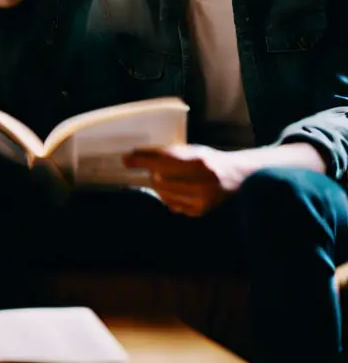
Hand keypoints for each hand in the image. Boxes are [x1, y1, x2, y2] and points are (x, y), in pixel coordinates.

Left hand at [122, 144, 253, 216]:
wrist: (235, 176)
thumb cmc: (208, 160)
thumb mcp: (190, 151)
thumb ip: (167, 154)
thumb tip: (134, 157)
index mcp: (199, 162)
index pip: (162, 161)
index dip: (141, 160)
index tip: (126, 159)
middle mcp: (202, 182)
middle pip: (160, 180)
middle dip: (152, 174)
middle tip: (153, 170)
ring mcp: (202, 199)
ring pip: (164, 194)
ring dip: (159, 186)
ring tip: (168, 179)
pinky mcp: (200, 211)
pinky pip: (173, 205)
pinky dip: (170, 197)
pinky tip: (178, 190)